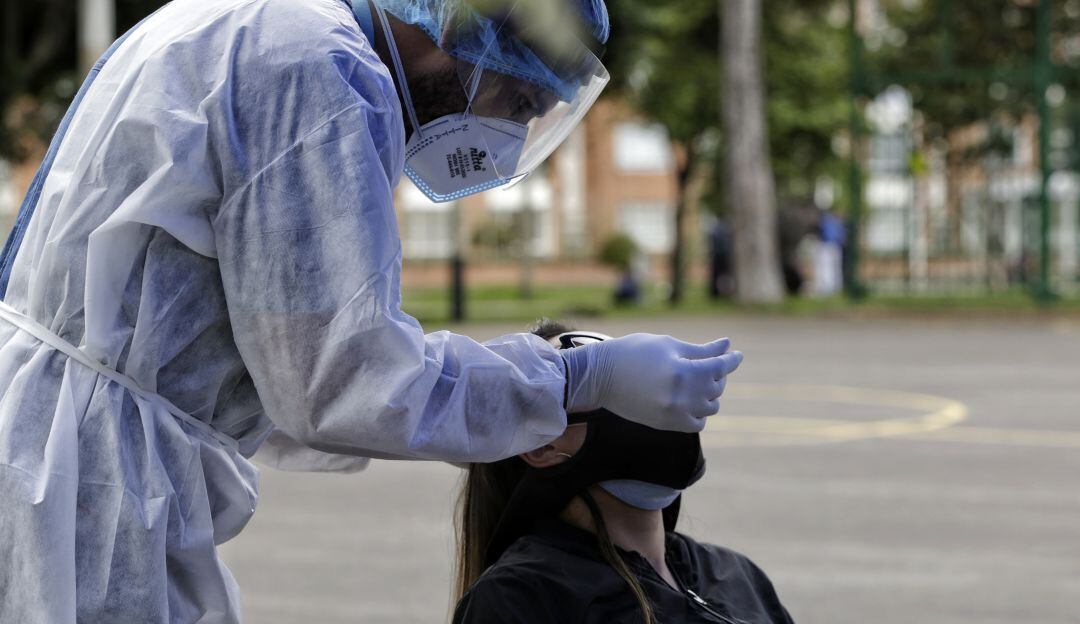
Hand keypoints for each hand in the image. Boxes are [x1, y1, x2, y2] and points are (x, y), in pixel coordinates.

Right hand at [561, 333, 743, 431]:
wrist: (601, 376)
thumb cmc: (634, 352)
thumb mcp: (668, 345)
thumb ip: (700, 350)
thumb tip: (727, 346)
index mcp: (683, 372)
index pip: (719, 367)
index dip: (731, 359)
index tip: (737, 355)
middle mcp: (682, 396)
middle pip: (716, 387)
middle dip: (717, 373)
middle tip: (709, 363)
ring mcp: (674, 413)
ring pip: (710, 407)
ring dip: (710, 393)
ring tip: (698, 381)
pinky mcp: (666, 424)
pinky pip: (697, 424)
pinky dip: (699, 413)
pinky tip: (691, 400)